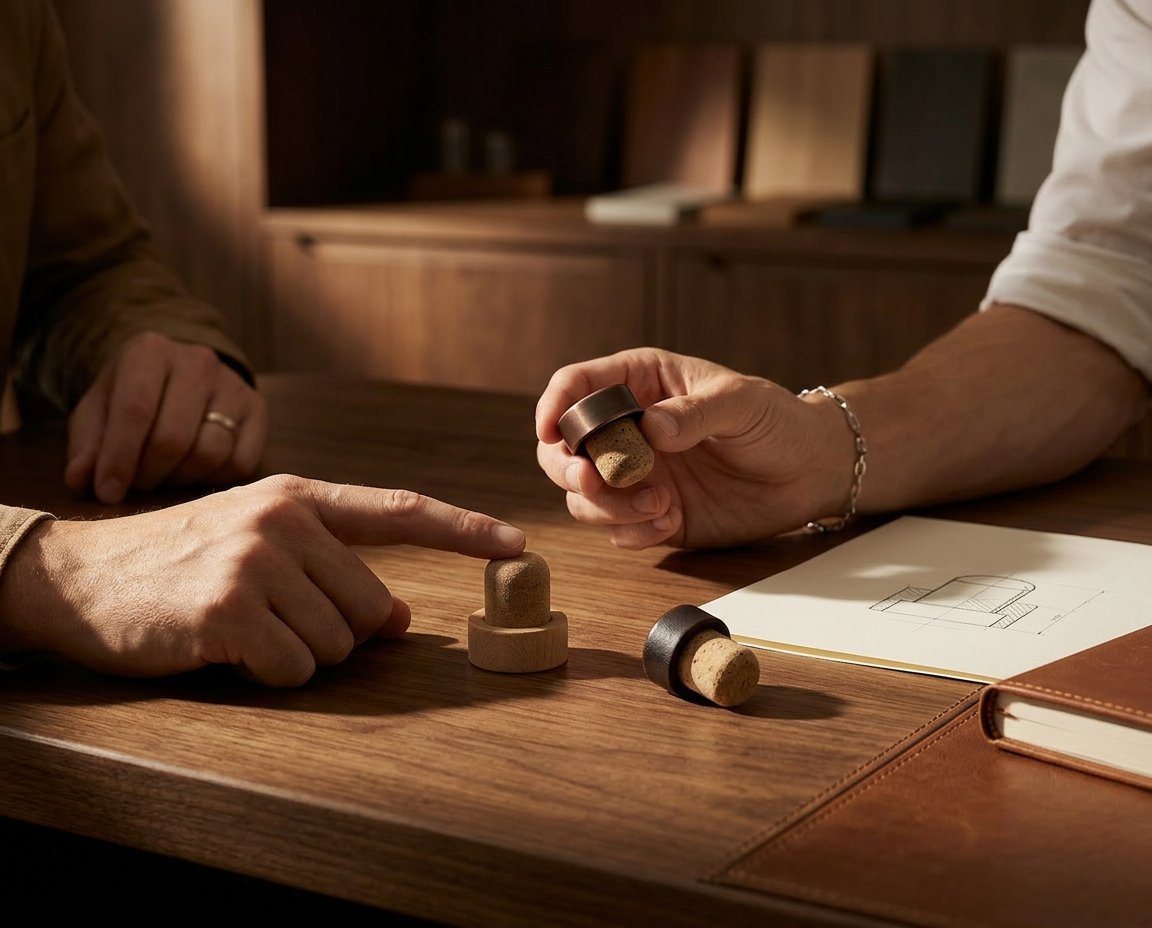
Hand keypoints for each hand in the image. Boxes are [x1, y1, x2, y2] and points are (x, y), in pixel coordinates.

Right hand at [0, 475, 525, 685]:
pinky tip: (227, 648)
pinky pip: (295, 670)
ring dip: (299, 653)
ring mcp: (255, 562)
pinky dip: (269, 674)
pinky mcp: (228, 610)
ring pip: (338, 644)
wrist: (81, 576)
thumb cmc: (181, 562)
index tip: (517, 544)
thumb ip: (334, 571)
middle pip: (372, 607)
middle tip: (276, 619)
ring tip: (245, 627)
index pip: (399, 509)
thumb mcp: (262, 549)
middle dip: (338, 631)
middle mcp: (283, 521)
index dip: (463, 530)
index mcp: (298, 498)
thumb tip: (400, 618)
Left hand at [65, 332, 267, 503]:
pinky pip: (239, 463)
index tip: (107, 493)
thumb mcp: (98, 413)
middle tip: (137, 483)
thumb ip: (87, 447)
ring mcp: (233, 385)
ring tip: (164, 474)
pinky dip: (213, 478)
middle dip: (149, 473)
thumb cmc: (133, 398)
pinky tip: (195, 470)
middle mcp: (197, 361)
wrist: (181, 378)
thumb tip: (82, 481)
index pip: (134, 410)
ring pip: (209, 453)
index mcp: (149, 351)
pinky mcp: (257, 410)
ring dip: (180, 478)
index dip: (119, 458)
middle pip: (173, 438)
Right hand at [535, 348, 853, 548]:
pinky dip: (632, 532)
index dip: (554, 406)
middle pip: (563, 448)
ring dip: (607, 507)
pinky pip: (615, 530)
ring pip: (582, 496)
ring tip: (660, 506)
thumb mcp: (742, 403)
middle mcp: (627, 428)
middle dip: (568, 469)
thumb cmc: (776, 421)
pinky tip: (670, 522)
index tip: (549, 431)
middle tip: (591, 481)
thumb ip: (695, 412)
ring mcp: (635, 474)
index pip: (577, 385)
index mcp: (640, 382)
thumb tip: (651, 428)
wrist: (808, 472)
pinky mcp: (650, 513)